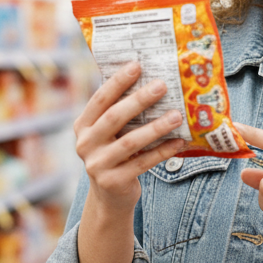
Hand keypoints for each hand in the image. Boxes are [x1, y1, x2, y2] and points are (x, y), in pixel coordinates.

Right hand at [74, 62, 187, 211]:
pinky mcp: (113, 182)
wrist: (110, 197)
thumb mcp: (109, 134)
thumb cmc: (116, 155)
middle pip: (114, 118)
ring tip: (177, 116)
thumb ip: (120, 114)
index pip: (99, 99)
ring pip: (130, 142)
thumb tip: (151, 82)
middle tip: (162, 86)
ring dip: (156, 127)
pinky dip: (162, 152)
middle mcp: (85, 144)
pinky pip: (143, 163)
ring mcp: (97, 165)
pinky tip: (179, 142)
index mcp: (83, 126)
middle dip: (139, 100)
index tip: (137, 65)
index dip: (117, 82)